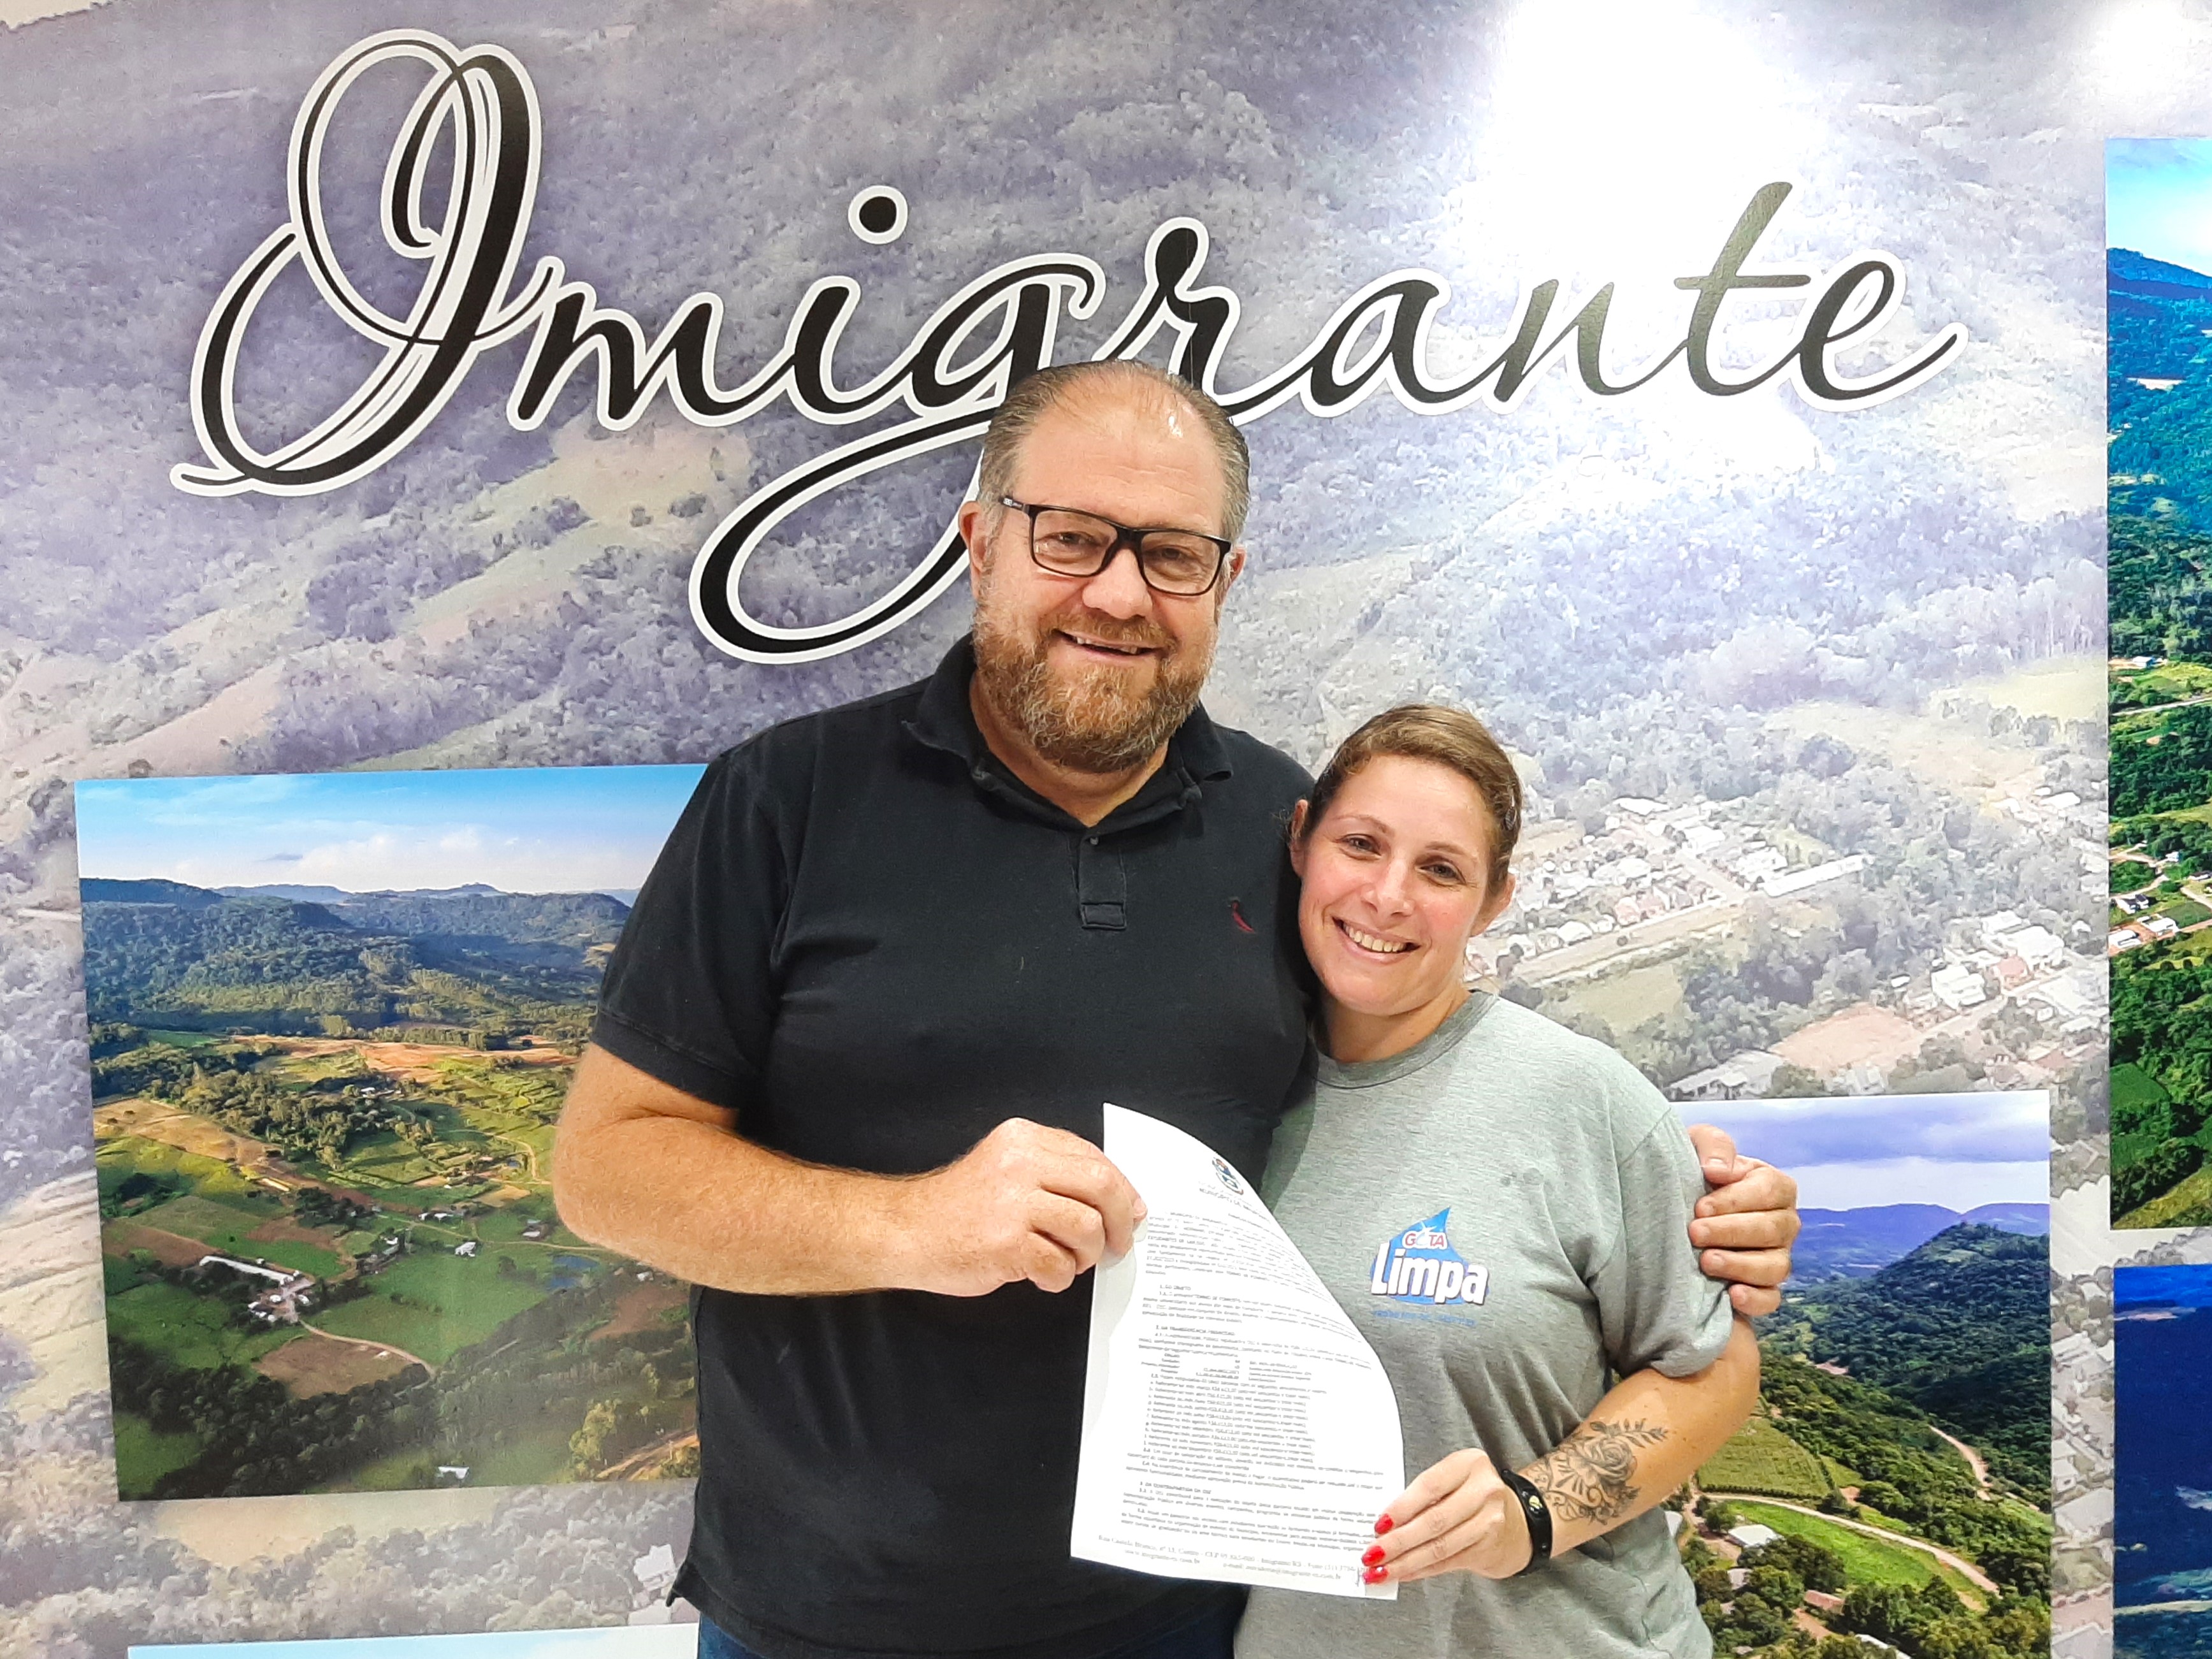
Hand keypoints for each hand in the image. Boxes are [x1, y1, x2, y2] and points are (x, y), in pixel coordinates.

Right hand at [892, 1118, 1145, 1296]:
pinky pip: (1059, 1265)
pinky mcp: (1007, 1242)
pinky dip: (1059, 1278)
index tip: (1131, 1211)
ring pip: (1088, 1227)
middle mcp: (1020, 1163)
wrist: (906, 1232)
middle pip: (1102, 1186)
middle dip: (1120, 1221)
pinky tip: (1041, 1275)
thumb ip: (1055, 1173)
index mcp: (1024, 1138)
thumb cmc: (960, 1208)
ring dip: (1087, 1254)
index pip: (1094, 1157)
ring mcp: (1013, 1203)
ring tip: (1068, 1261)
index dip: (1123, 1188)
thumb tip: (1120, 1199)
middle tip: (1117, 1244)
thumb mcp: (1006, 1168)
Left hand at [1361, 1449, 1531, 1584]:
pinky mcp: (1488, 1549)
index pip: (1429, 1486)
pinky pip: (1447, 1562)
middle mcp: (1485, 1491)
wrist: (1519, 1520)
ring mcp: (1490, 1522)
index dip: (1402, 1508)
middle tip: (1370, 1554)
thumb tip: (1382, 1522)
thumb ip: (1424, 1493)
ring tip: (1380, 1571)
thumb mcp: (1453, 1478)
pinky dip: (1421, 1569)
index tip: (1378, 1524)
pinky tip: (1403, 1574)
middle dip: (1398, 1541)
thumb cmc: (1471, 1493)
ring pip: (1440, 1546)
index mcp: (1470, 1463)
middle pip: (1434, 1521)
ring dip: (1406, 1562)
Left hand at [1683, 1124, 1799, 1316]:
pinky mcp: (1764, 1286)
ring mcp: (1777, 1256)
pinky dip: (1755, 1300)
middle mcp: (1783, 1223)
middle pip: (1772, 1230)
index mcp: (1775, 1186)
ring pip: (1774, 1266)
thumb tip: (1718, 1170)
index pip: (1770, 1192)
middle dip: (1730, 1232)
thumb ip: (1714, 1146)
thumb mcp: (1698, 1144)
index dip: (1735, 1200)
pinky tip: (1732, 1296)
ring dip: (1739, 1265)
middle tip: (1694, 1232)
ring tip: (1705, 1262)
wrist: (1675, 1205)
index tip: (1700, 1207)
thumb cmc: (1694, 1170)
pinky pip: (1771, 1299)